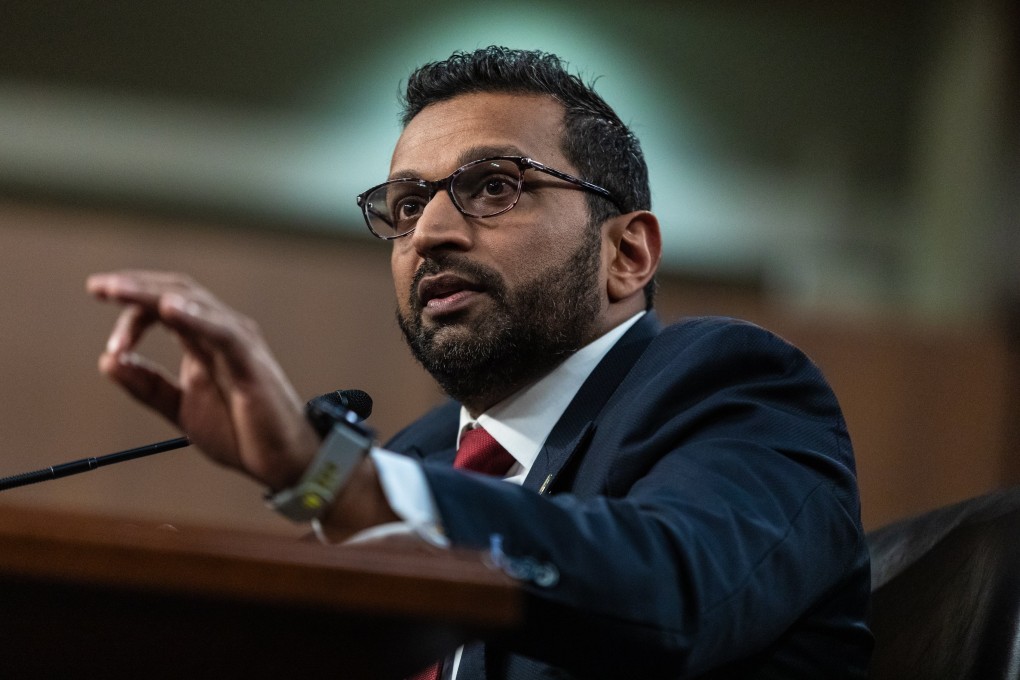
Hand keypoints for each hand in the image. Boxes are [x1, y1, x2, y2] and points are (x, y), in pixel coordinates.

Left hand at [87, 271, 319, 489]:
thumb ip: (147, 386)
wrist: (280, 461)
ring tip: (119, 291)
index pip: (164, 307)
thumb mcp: (180, 408)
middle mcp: (222, 332)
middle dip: (135, 286)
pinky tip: (171, 309)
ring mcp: (238, 342)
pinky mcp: (251, 361)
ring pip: (194, 302)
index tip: (112, 344)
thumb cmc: (241, 432)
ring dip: (152, 295)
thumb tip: (107, 361)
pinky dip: (196, 317)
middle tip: (98, 287)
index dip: (132, 312)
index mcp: (204, 340)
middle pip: (177, 291)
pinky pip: (222, 331)